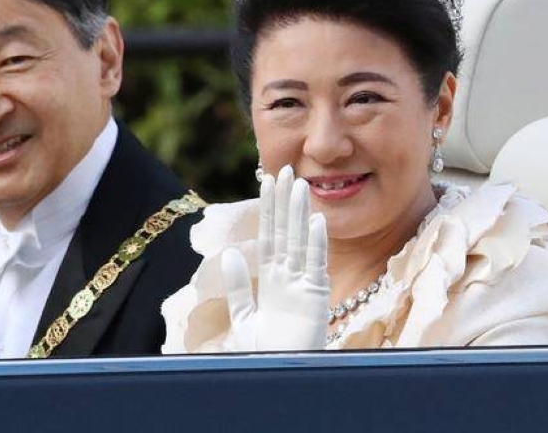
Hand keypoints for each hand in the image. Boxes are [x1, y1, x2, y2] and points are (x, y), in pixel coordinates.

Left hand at [221, 165, 329, 351]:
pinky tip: (315, 220)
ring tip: (299, 185)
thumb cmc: (264, 353)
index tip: (266, 181)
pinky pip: (315, 264)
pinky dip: (316, 243)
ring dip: (300, 213)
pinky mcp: (317, 296)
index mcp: (272, 280)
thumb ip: (238, 286)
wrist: (278, 376)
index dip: (268, 209)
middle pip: (285, 232)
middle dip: (283, 202)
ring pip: (301, 241)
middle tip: (283, 170)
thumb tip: (230, 253)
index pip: (269, 236)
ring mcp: (304, 285)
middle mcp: (290, 277)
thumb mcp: (243, 317)